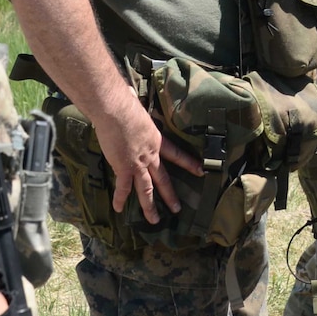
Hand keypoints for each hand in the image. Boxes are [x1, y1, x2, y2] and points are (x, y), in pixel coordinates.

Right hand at [96, 95, 202, 223]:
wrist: (115, 111)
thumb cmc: (125, 105)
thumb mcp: (137, 107)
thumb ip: (136, 108)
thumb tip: (131, 95)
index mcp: (157, 140)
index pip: (177, 154)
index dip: (189, 163)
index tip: (200, 171)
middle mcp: (151, 155)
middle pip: (163, 178)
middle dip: (170, 195)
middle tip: (178, 209)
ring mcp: (138, 163)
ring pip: (146, 189)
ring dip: (150, 206)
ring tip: (155, 220)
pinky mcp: (123, 167)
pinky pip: (123, 187)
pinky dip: (120, 199)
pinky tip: (118, 209)